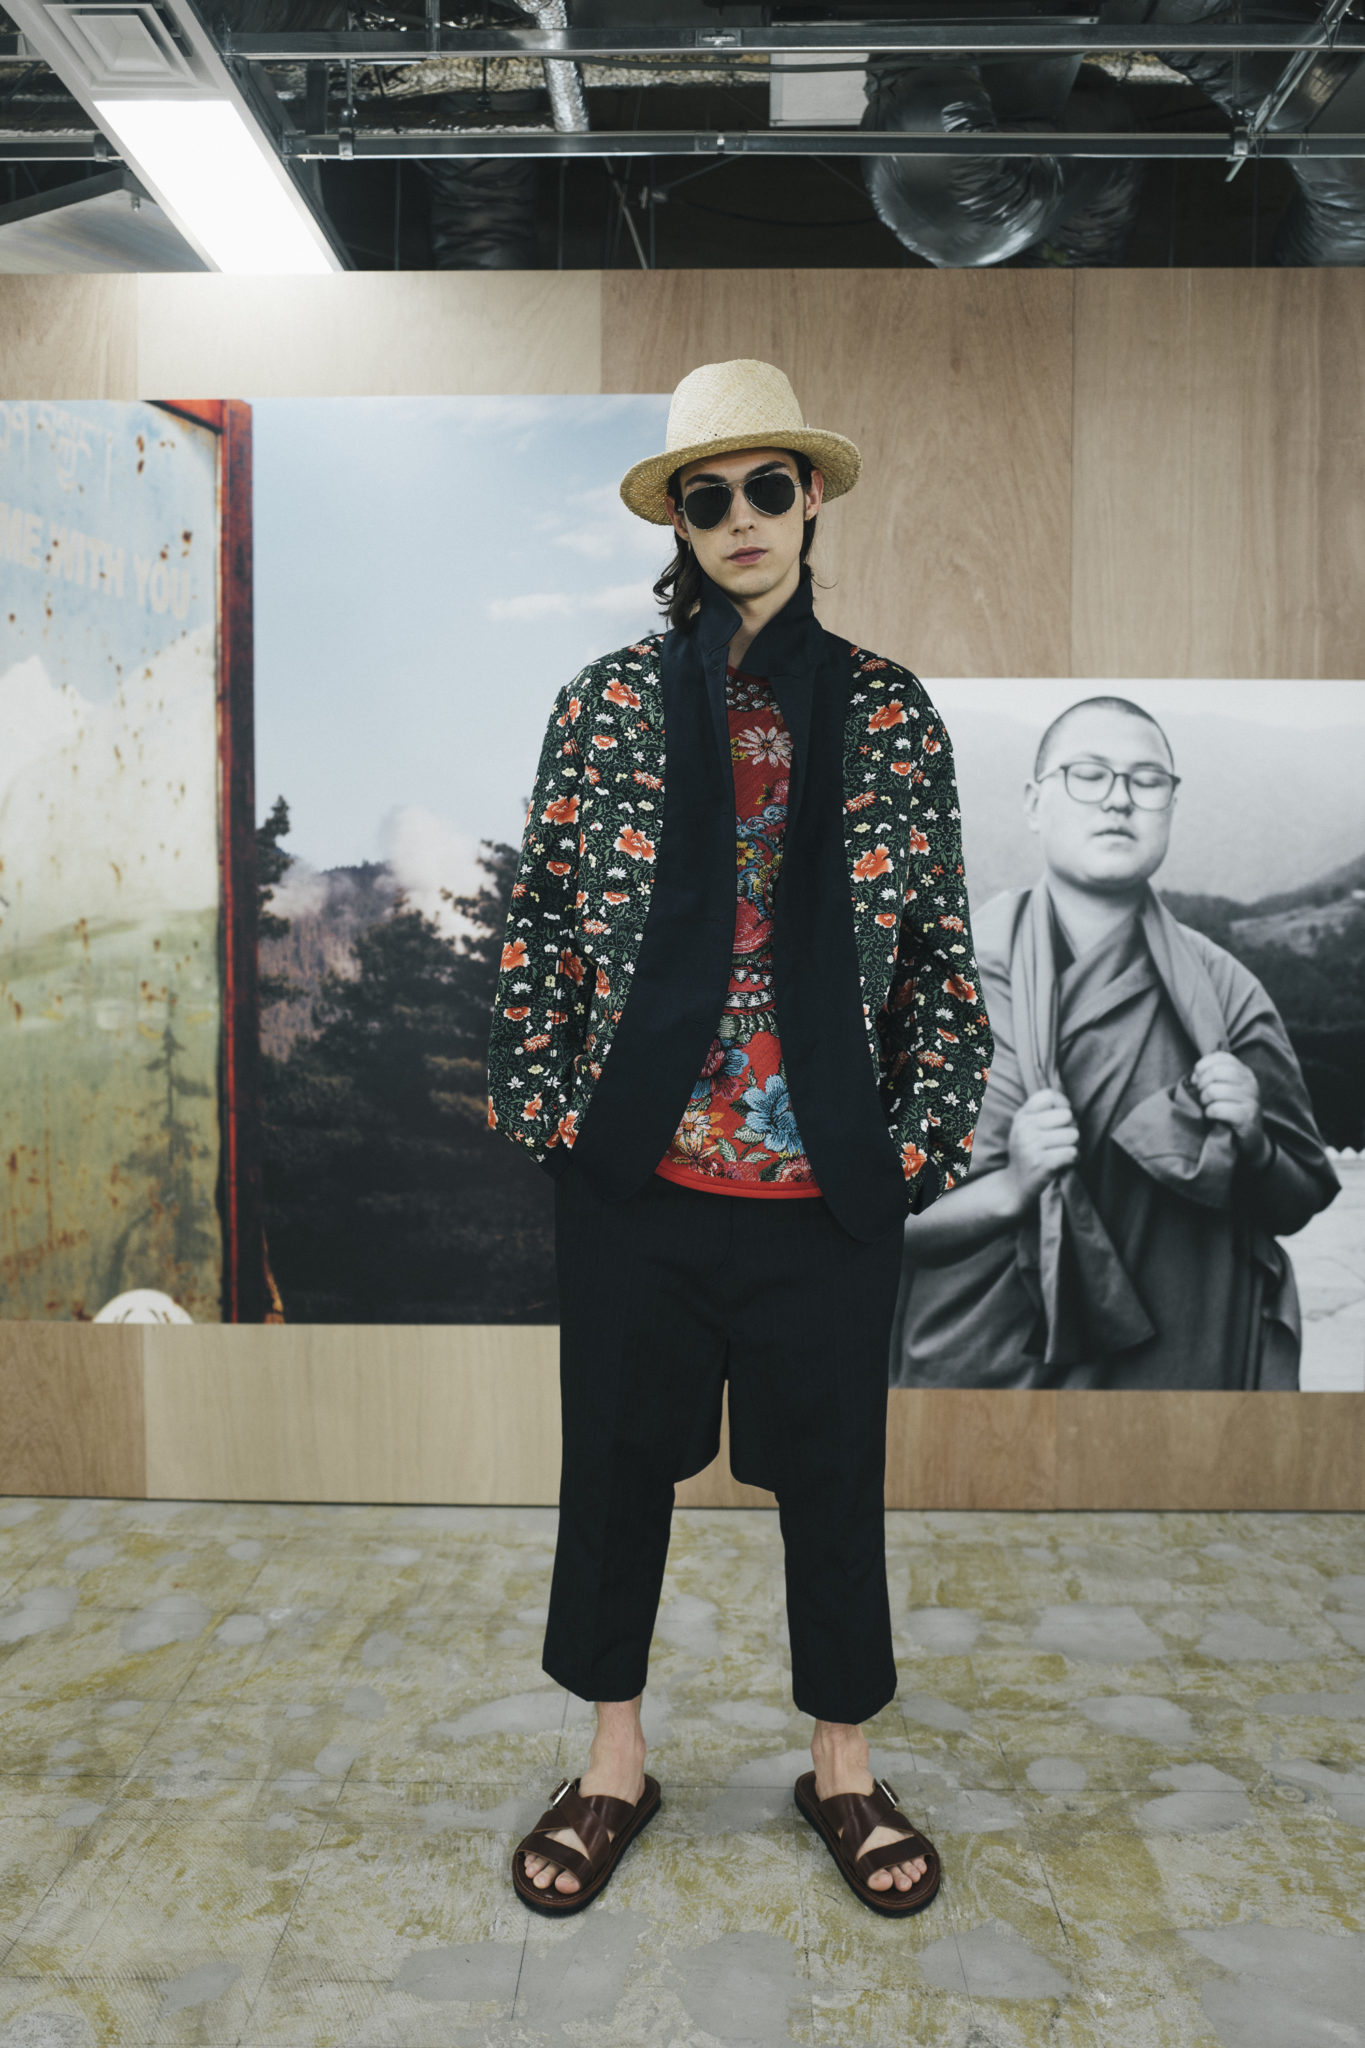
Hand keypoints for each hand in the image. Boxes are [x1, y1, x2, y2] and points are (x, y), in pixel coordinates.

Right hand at [1000, 1088, 1078, 1213]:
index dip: (1062, 1105)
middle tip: (1064, 1140)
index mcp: (1022, 1116)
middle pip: (1067, 1115)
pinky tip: (1065, 1163)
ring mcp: (1032, 1146)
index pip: (1049, 1096)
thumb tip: (1069, 1107)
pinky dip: (1074, 1159)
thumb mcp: (1026, 1128)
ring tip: (1063, 1152)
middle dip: (1072, 1128)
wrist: (1014, 1184)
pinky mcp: (1042, 1163)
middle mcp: (1024, 1128)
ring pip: (1073, 1135)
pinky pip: (1073, 1153)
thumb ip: (1043, 1112)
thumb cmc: (1028, 1152)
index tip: (1061, 1119)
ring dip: (1075, 1146)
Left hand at [1189, 1051, 1268, 1162]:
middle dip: (1202, 1084)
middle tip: (1202, 1097)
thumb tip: (1194, 1075)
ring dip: (1205, 1101)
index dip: (1203, 1067)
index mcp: (1244, 1072)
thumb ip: (1210, 1077)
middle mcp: (1250, 1083)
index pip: (1220, 1057)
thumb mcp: (1224, 1089)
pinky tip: (1212, 1116)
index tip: (1198, 1080)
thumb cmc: (1231, 1111)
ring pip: (1214, 1091)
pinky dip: (1210, 1112)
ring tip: (1208, 1107)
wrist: (1250, 1140)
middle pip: (1216, 1072)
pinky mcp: (1247, 1117)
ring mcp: (1251, 1100)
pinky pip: (1219, 1109)